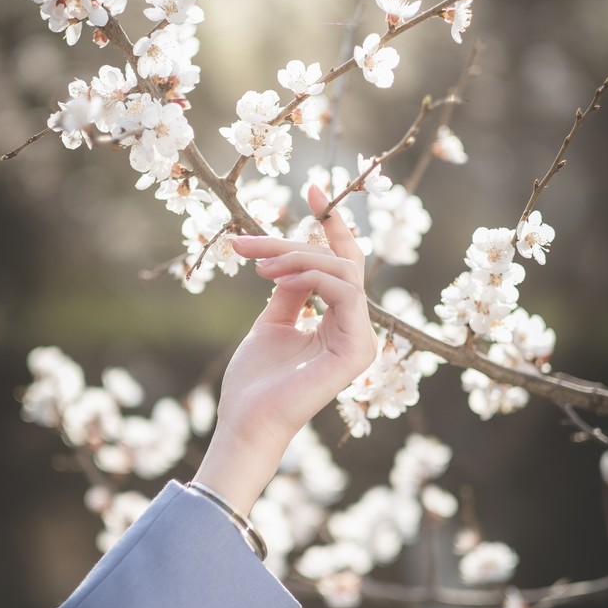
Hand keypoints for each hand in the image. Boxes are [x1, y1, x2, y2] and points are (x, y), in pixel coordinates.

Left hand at [192, 185, 376, 512]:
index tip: (311, 187)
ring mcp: (361, 339)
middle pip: (338, 261)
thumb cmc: (255, 380)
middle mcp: (356, 328)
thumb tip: (292, 259)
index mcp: (339, 322)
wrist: (247, 420)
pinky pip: (344, 291)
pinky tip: (278, 279)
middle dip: (290, 244)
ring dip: (295, 258)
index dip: (331, 224)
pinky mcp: (357, 348)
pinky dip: (310, 276)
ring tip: (257, 266)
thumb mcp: (271, 322)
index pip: (344, 263)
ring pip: (341, 270)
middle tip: (246, 245)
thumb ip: (289, 290)